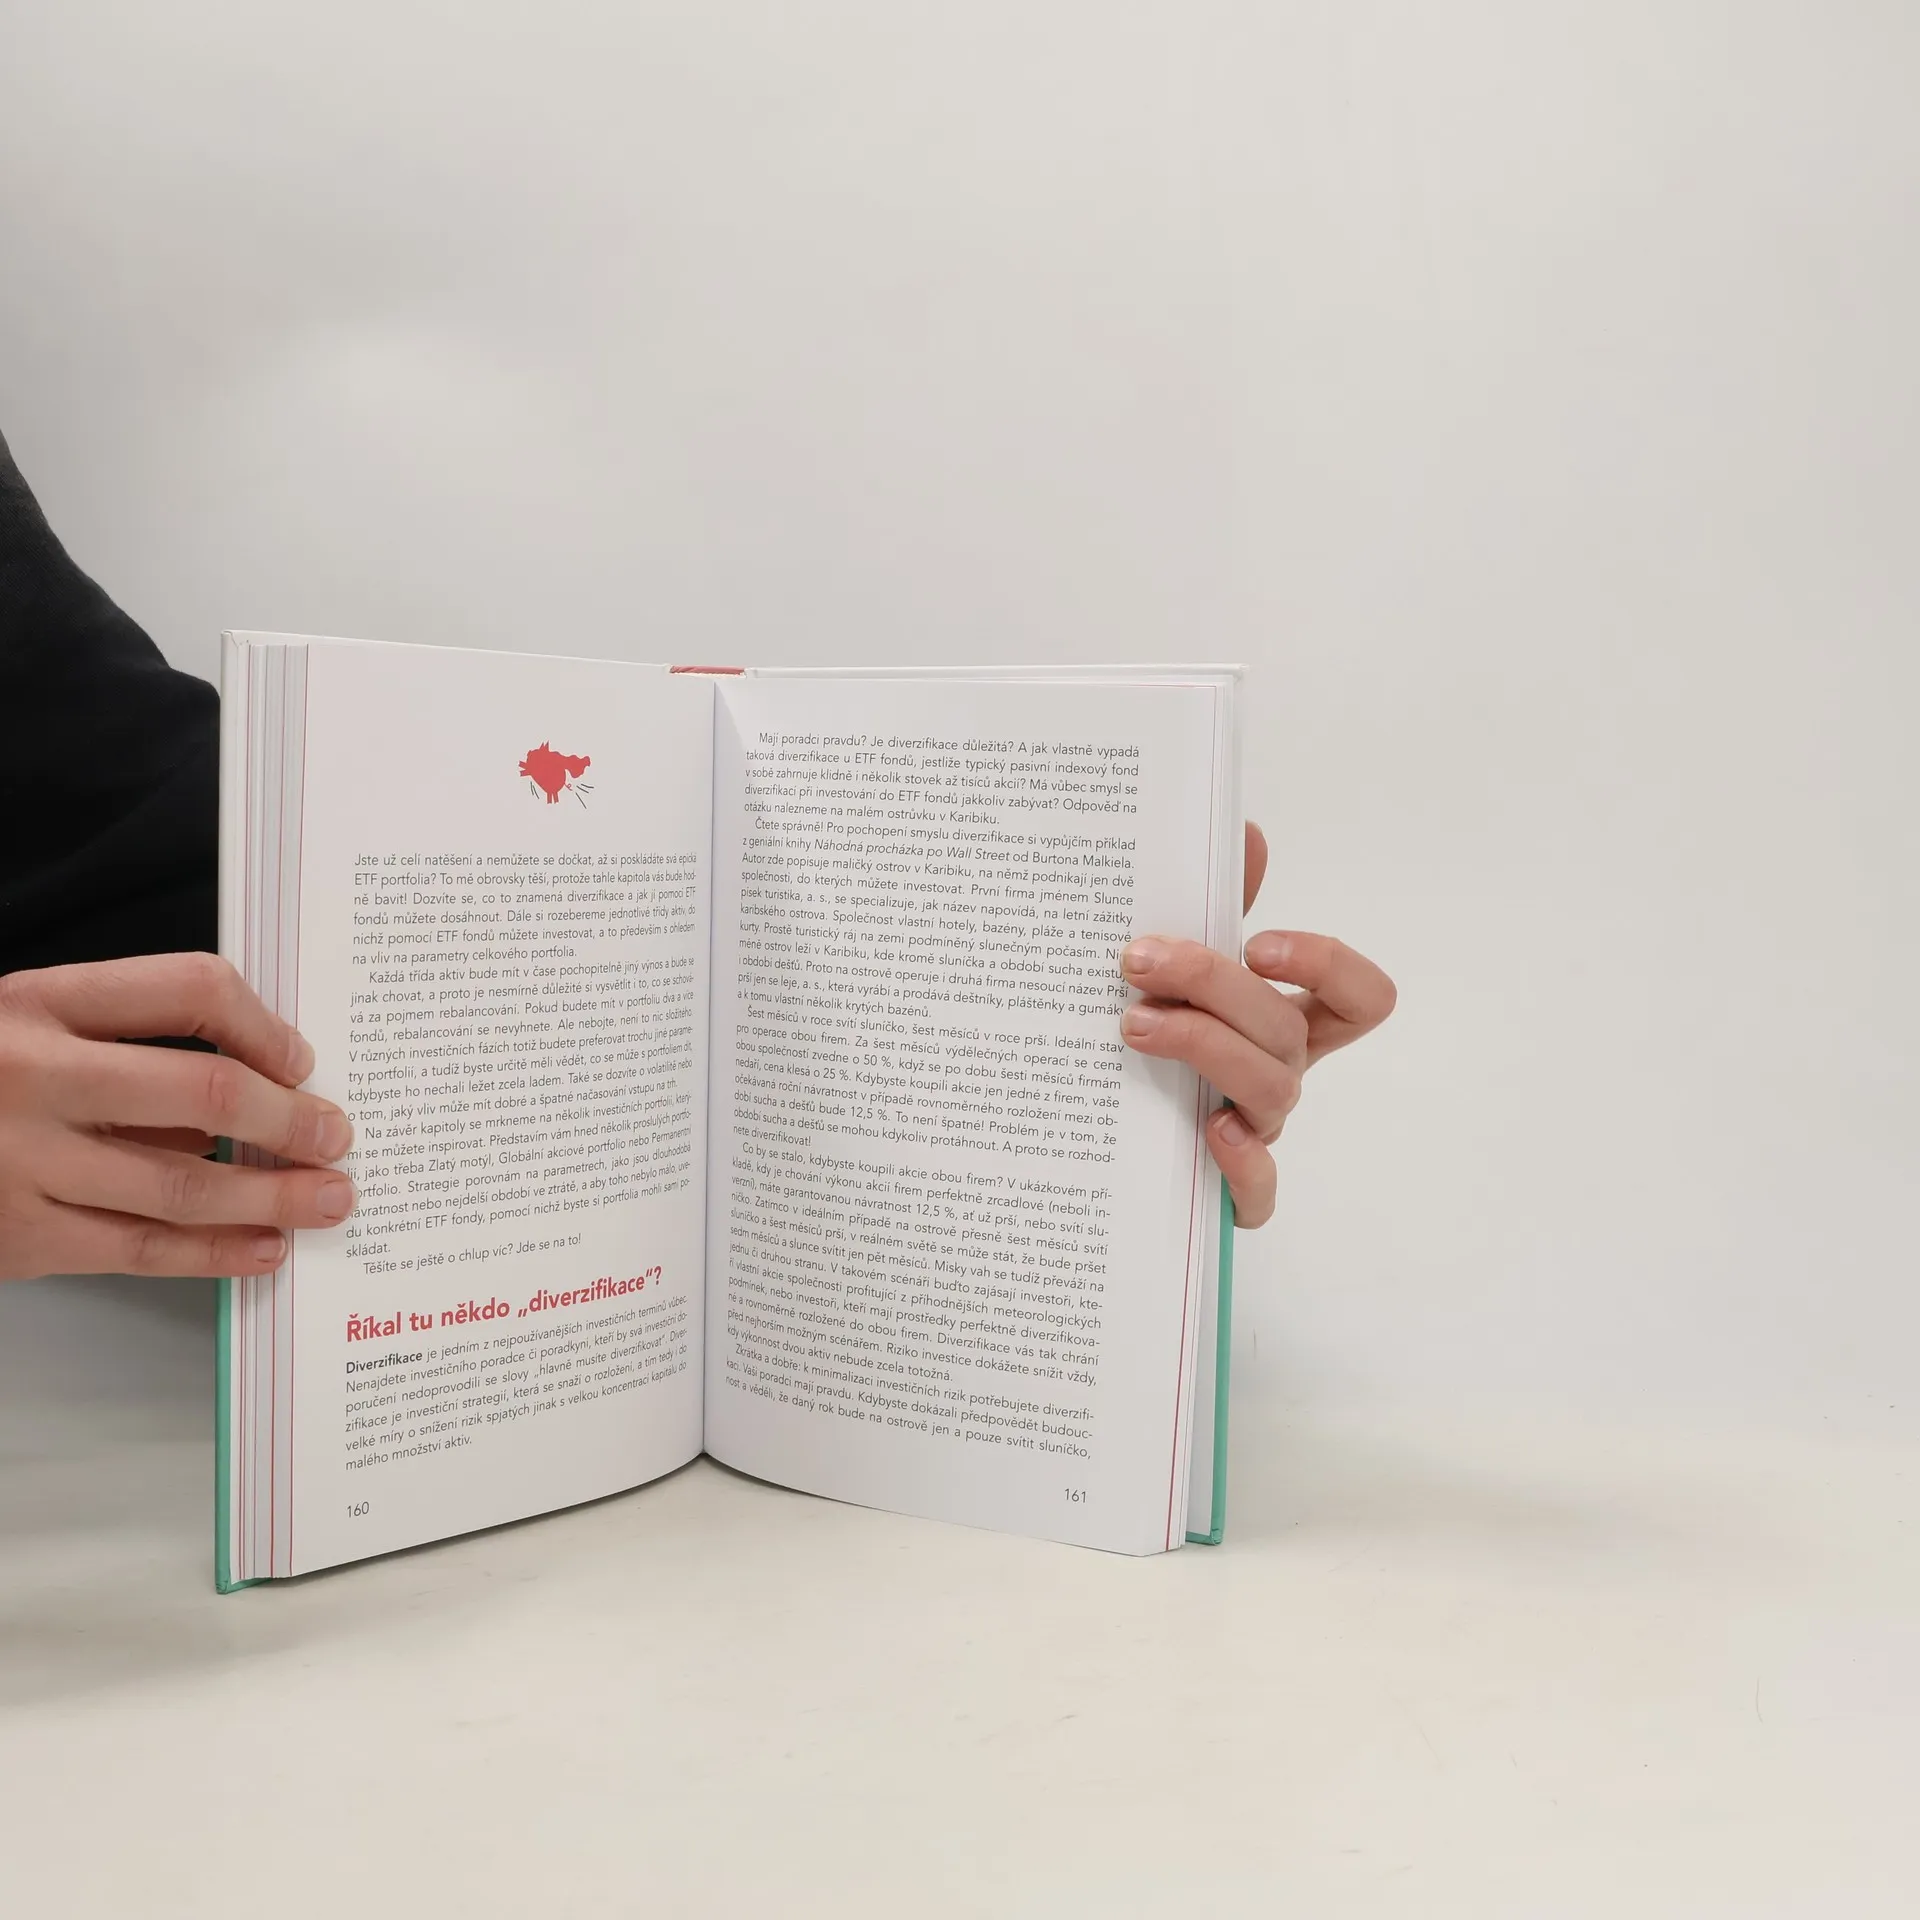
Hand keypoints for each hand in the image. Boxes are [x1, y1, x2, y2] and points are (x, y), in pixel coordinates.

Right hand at [0, 954, 355, 1281]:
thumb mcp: (33, 1029)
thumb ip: (130, 1049)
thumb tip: (264, 1086)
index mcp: (40, 1003)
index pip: (189, 988)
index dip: (264, 1024)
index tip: (303, 1060)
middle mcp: (33, 1077)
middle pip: (205, 1092)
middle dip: (291, 1119)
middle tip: (338, 1135)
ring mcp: (22, 1163)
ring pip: (184, 1184)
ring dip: (274, 1195)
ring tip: (329, 1198)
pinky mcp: (19, 1239)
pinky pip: (141, 1249)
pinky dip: (216, 1252)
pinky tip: (265, 1247)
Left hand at [1118, 823, 1394, 1228]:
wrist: (1096, 1143)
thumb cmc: (1157, 1038)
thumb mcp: (1180, 972)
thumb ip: (1215, 909)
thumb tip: (1244, 832)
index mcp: (1285, 1022)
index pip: (1360, 998)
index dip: (1326, 967)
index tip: (1258, 944)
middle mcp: (1281, 1075)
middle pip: (1288, 1029)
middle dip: (1216, 984)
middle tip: (1138, 961)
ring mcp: (1257, 1134)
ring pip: (1270, 1091)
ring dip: (1206, 1047)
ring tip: (1133, 1024)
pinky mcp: (1226, 1195)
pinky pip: (1257, 1193)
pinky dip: (1244, 1166)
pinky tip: (1206, 1131)